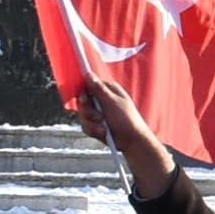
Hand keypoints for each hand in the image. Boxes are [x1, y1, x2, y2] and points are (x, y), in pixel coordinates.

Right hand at [70, 69, 173, 195]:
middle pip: (82, 101)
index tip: (85, 99)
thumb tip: (88, 73)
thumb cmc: (126, 119)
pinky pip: (85, 125)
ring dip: (91, 123)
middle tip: (98, 117)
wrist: (132, 141)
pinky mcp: (95, 124)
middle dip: (88, 111)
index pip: (88, 85)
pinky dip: (93, 130)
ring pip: (82, 115)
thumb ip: (98, 88)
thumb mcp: (111, 102)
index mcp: (107, 90)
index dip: (83, 92)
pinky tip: (103, 133)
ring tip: (104, 128)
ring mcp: (98, 113)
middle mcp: (101, 100)